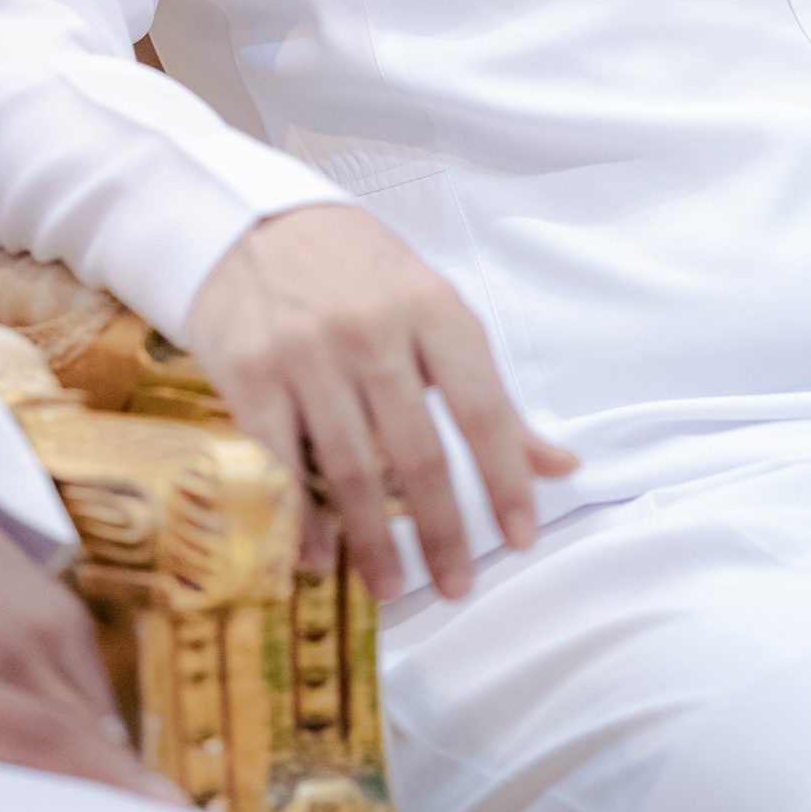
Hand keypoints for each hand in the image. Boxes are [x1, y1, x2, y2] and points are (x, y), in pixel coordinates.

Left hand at [0, 431, 173, 798]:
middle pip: (88, 741)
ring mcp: (41, 618)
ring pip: (96, 716)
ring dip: (102, 766)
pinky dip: (91, 728)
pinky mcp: (55, 602)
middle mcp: (11, 646)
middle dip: (120, 799)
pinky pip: (92, 684)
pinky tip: (70, 756)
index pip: (47, 742)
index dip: (110, 787)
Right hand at [184, 203, 576, 601]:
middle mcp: (373, 332)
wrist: (251, 225)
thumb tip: (560, 464)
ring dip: (374, 540)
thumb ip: (489, 391)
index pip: (484, 408)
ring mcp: (308, 354)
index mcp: (432, 308)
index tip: (523, 537)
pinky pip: (282, 464)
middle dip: (443, 529)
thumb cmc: (357, 273)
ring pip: (353, 468)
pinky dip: (302, 520)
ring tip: (393, 586)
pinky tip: (319, 557)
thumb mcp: (432, 308)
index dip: (507, 480)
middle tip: (457, 585)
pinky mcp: (251, 376)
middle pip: (418, 452)